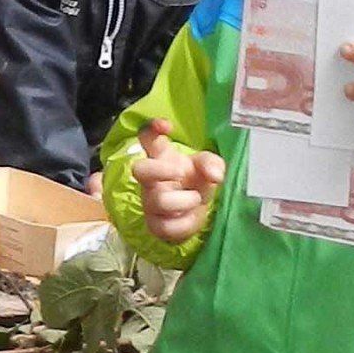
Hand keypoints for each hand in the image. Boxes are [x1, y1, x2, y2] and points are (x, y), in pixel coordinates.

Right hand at [131, 120, 225, 245]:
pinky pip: (165, 226)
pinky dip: (184, 223)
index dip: (152, 128)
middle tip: (180, 172)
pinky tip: (190, 217)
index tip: (167, 126)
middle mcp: (150, 179)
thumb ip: (211, 163)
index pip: (147, 137)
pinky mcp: (155, 224)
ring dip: (184, 200)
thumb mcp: (208, 167)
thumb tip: (214, 175)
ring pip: (159, 201)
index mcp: (161, 158)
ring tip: (196, 198)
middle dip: (159, 170)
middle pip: (139, 169)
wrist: (196, 212)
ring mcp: (150, 202)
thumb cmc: (197, 181)